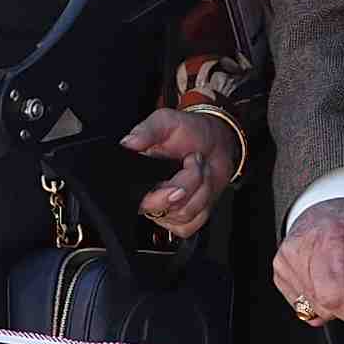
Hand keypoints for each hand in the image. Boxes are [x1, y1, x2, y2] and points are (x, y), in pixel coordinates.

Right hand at [125, 106, 237, 238]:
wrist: (216, 141)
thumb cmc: (189, 132)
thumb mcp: (165, 122)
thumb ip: (146, 131)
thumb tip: (127, 143)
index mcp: (138, 176)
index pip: (138, 199)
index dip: (159, 195)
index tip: (175, 183)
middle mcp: (149, 196)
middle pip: (164, 207)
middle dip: (187, 183)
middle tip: (193, 161)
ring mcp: (167, 210)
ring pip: (183, 213)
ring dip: (200, 187)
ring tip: (199, 167)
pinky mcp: (184, 219)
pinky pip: (193, 222)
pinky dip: (204, 202)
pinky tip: (203, 185)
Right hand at [277, 197, 343, 325]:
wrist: (327, 203)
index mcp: (325, 239)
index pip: (332, 294)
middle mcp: (299, 249)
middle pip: (321, 304)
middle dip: (343, 308)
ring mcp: (285, 261)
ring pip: (310, 308)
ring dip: (328, 305)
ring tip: (340, 281)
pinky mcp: (279, 271)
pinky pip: (299, 304)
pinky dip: (315, 301)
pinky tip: (325, 283)